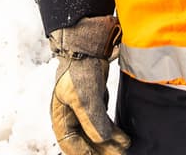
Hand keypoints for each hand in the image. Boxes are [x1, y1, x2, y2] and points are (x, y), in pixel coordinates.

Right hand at [48, 16, 130, 154]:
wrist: (87, 43)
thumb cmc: (79, 67)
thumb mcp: (84, 97)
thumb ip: (93, 120)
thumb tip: (103, 141)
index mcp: (60, 117)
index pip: (71, 144)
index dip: (84, 154)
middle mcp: (70, 115)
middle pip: (85, 141)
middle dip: (101, 151)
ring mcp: (82, 108)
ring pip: (95, 132)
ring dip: (109, 142)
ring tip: (125, 147)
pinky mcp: (94, 100)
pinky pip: (102, 121)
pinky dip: (112, 130)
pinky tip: (123, 135)